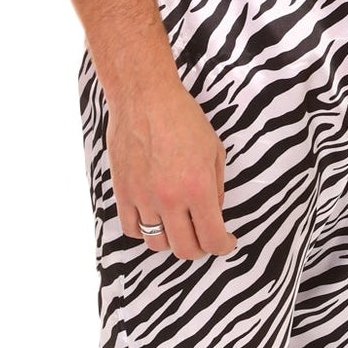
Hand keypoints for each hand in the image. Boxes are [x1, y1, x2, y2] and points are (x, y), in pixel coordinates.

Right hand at [107, 75, 239, 256]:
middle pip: (185, 250)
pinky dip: (144, 231)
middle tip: (204, 238)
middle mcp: (170, 199)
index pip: (212, 239)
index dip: (223, 246)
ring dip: (172, 241)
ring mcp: (143, 198)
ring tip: (178, 227)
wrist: (144, 97)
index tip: (225, 242)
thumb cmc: (182, 117)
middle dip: (200, 249)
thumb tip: (214, 212)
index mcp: (198, 188)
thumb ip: (217, 187)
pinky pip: (132, 229)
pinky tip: (154, 220)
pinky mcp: (122, 192)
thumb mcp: (214, 150)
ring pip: (157, 244)